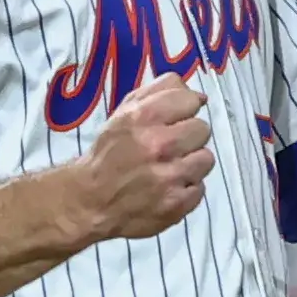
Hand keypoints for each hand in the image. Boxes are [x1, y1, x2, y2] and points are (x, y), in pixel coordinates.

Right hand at [71, 73, 213, 240]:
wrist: (90, 203)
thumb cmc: (109, 153)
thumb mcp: (124, 113)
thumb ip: (160, 92)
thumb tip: (199, 96)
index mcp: (144, 117)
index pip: (190, 100)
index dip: (183, 110)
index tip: (172, 120)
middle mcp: (160, 145)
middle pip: (202, 129)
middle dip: (187, 137)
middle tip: (169, 147)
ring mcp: (171, 177)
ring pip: (205, 159)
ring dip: (190, 163)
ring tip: (170, 169)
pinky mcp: (177, 204)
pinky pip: (200, 188)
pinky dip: (186, 189)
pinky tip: (167, 189)